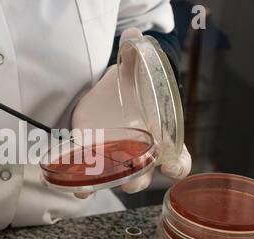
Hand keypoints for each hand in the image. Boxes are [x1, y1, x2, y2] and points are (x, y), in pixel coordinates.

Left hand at [71, 28, 191, 197]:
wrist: (109, 97)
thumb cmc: (130, 89)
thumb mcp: (133, 73)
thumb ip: (136, 57)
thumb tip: (133, 35)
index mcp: (159, 137)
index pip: (179, 158)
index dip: (178, 165)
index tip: (172, 167)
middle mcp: (140, 154)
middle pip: (145, 176)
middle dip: (138, 180)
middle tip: (131, 180)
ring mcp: (116, 159)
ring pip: (116, 181)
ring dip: (105, 186)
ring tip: (88, 188)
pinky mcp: (94, 159)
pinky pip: (91, 179)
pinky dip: (83, 186)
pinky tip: (74, 186)